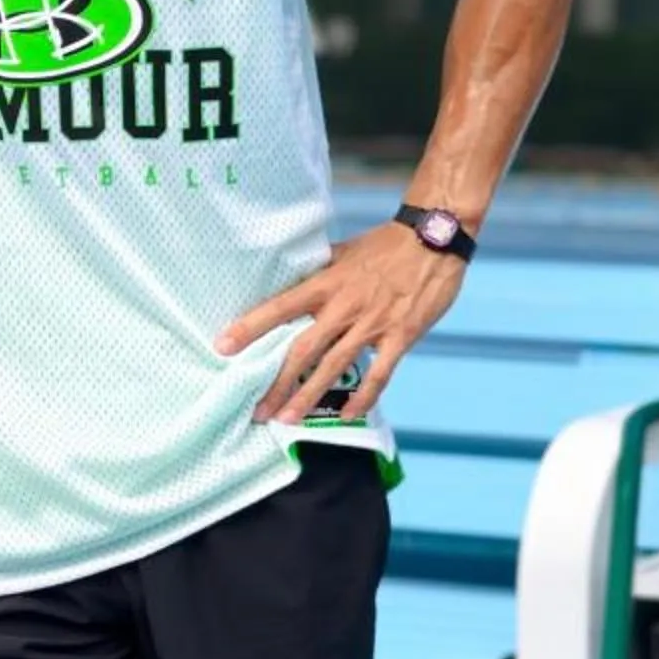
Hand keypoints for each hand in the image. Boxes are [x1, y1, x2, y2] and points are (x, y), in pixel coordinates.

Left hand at [216, 222, 468, 423]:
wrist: (435, 239)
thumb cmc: (385, 245)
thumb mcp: (341, 253)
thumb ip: (315, 272)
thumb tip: (284, 282)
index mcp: (326, 283)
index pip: (280, 307)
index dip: (250, 327)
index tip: (223, 346)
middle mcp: (344, 306)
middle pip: (302, 349)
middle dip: (276, 382)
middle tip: (256, 409)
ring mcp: (373, 324)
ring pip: (334, 366)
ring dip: (309, 395)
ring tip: (287, 418)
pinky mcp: (401, 336)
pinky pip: (380, 374)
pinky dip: (364, 397)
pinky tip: (348, 414)